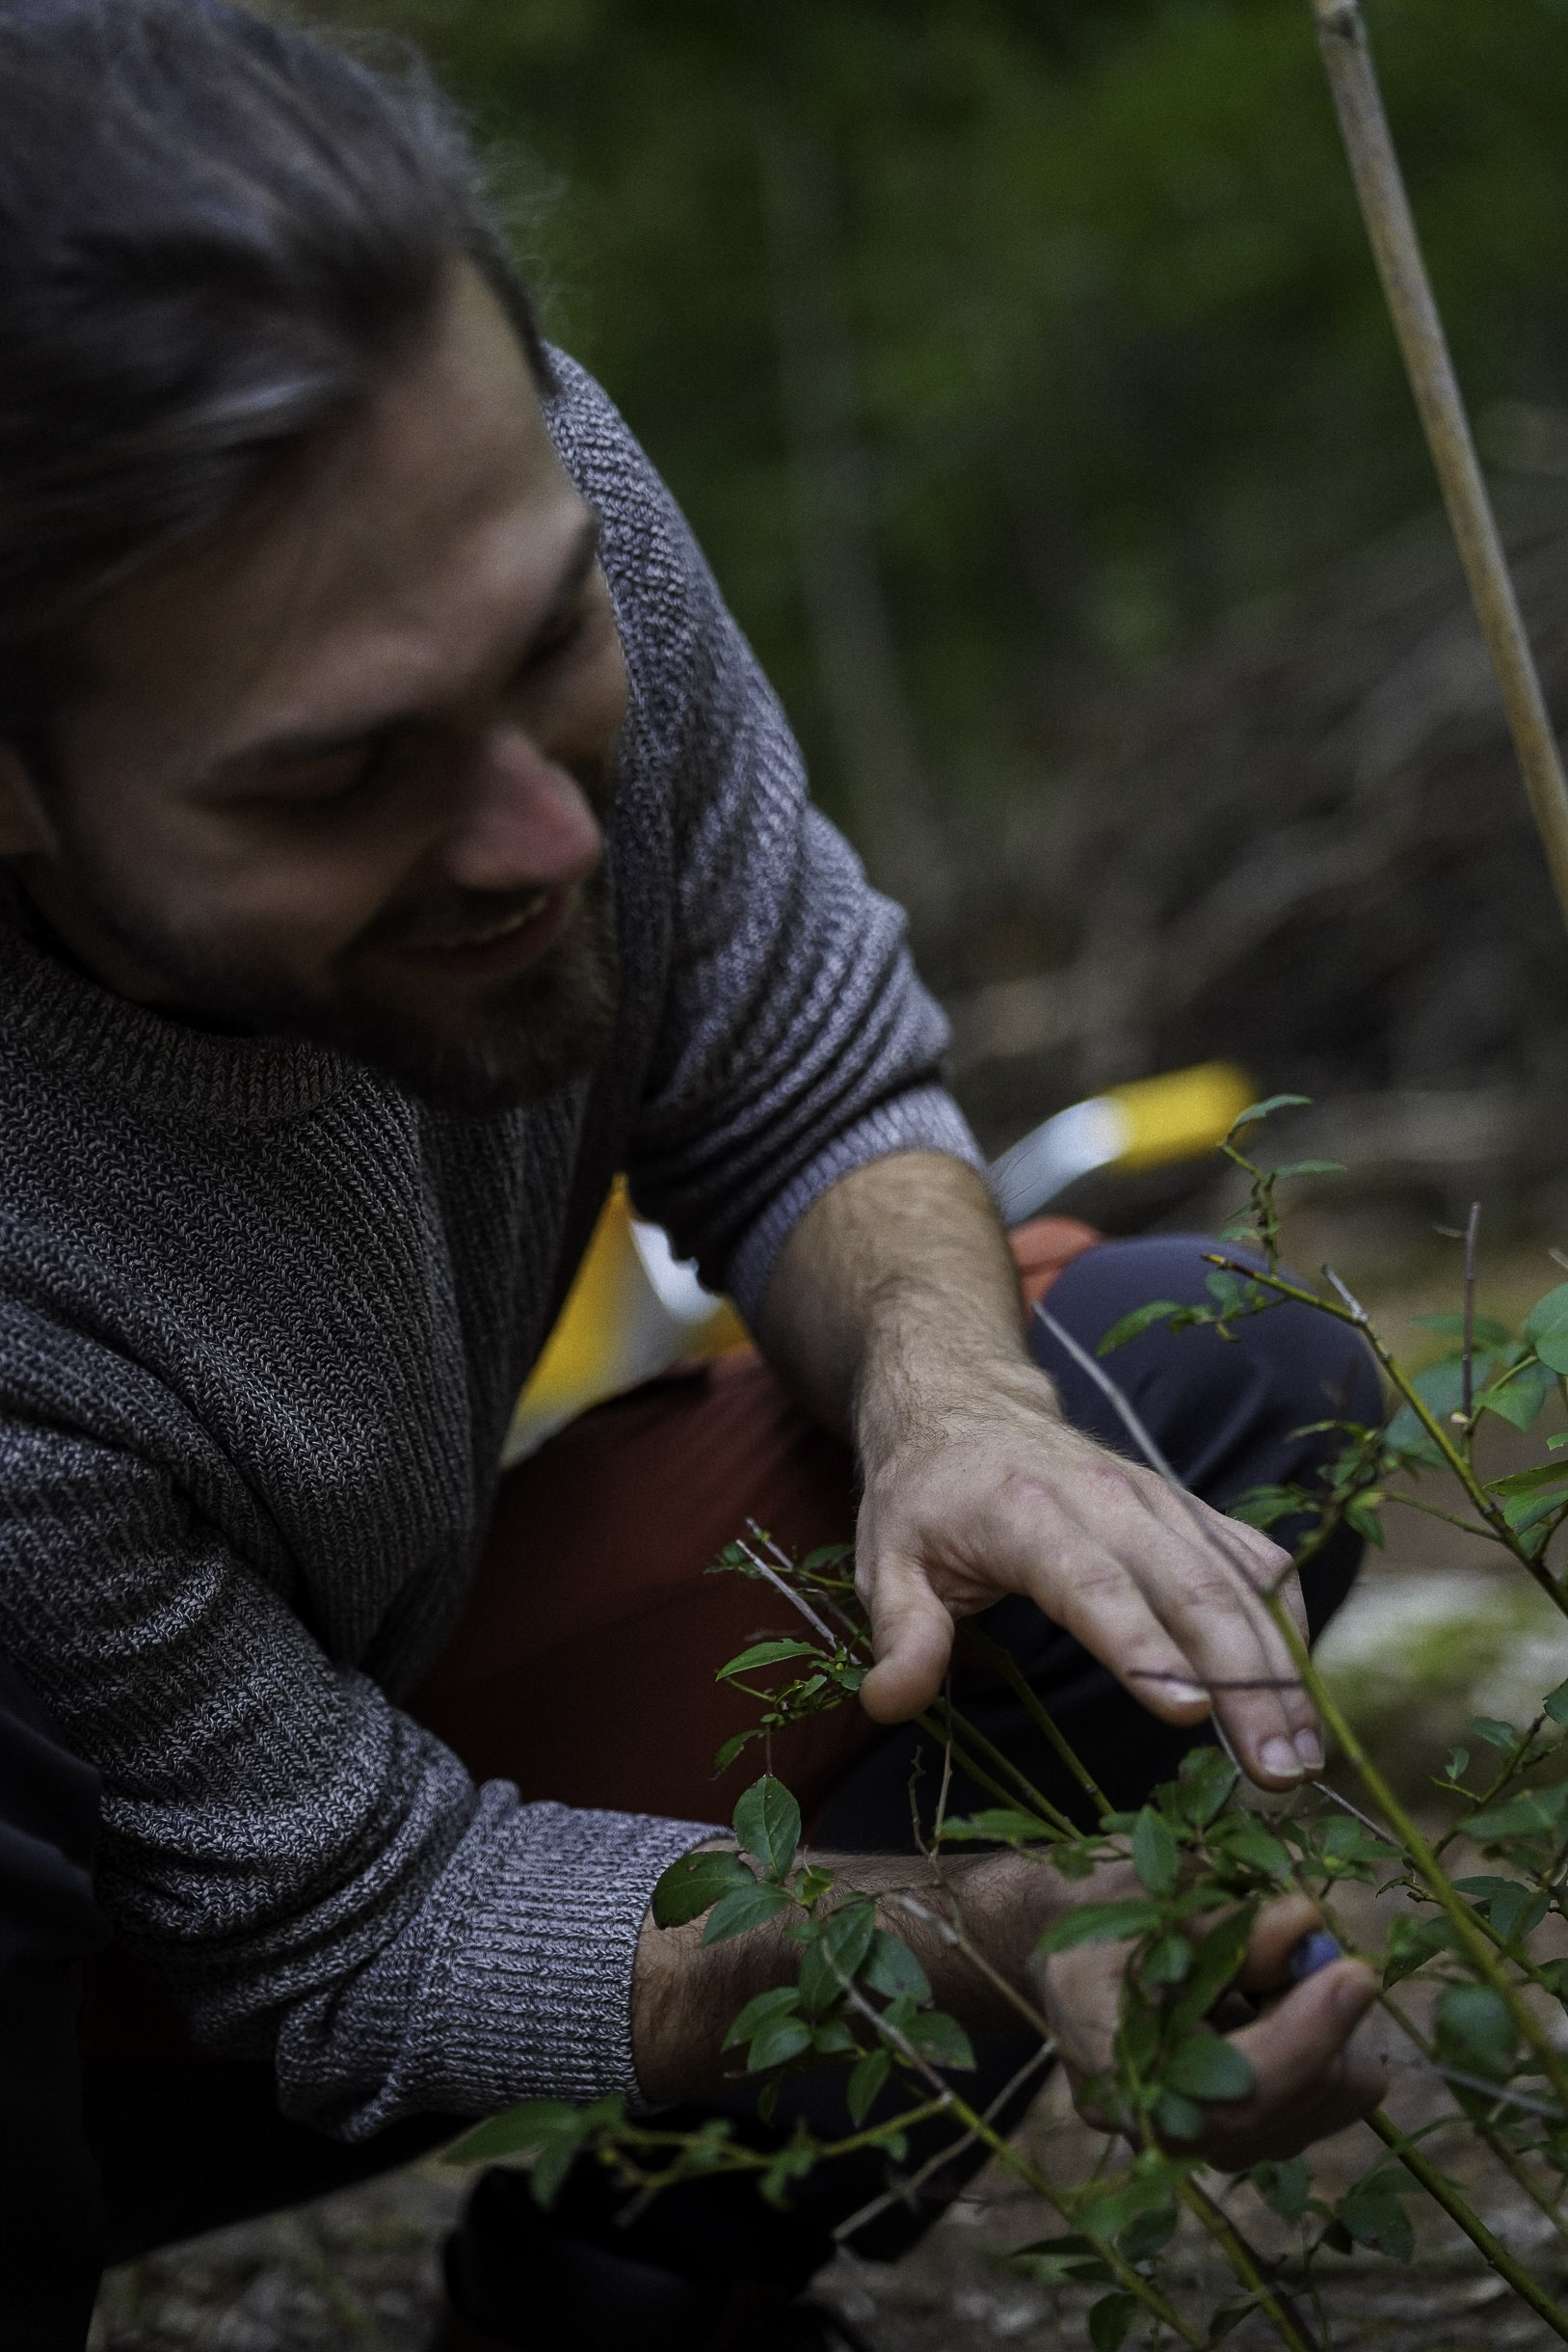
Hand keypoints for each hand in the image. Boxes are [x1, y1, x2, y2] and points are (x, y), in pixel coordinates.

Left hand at [854, 1356, 1322, 1790]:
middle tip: (1280, 1771)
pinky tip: (1300, 1693)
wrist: (969, 1403)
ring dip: (1280, 1666)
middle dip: (1245, 1681)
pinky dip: (1287, 1621)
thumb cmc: (927, 1495)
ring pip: (1238, 1580)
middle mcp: (1109, 1500)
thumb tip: (890, 1704)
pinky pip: (1255, 1560)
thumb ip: (901, 1634)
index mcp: (1027, 1513)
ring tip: (1304, 1754)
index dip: (1144, 1647)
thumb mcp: (888, 1560)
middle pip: (1191, 1590)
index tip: (1191, 1712)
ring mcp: (1160, 1501)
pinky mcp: (1188, 1510)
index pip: (1094, 1585)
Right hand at [1032, 1884, 1386, 2166]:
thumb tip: (1308, 1926)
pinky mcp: (1243, 2140)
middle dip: (1319, 2014)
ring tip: (1268, 1975)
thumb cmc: (1104, 1915)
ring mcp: (1204, 2148)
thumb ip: (1227, 1921)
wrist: (1074, 1949)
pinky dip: (1325, 2047)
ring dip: (1324, 2029)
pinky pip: (1327, 2104)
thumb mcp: (1153, 1897)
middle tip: (1293, 1941)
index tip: (1356, 1973)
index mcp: (1117, 2073)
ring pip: (1325, 2104)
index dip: (1306, 2037)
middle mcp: (1159, 2135)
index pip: (1236, 2092)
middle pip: (1294, 2100)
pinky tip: (1274, 2006)